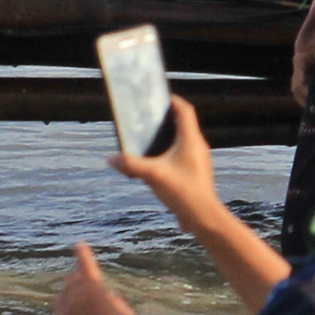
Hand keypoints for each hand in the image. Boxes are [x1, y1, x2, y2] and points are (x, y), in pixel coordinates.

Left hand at [52, 242, 140, 314]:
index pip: (86, 267)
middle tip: (90, 292)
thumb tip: (97, 294)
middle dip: (80, 282)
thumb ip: (107, 296)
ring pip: (62, 296)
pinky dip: (66, 313)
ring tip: (84, 310)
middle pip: (72, 281)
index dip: (83, 255)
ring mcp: (63, 314)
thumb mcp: (123, 308)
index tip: (79, 245)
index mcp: (94, 290)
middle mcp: (75, 298)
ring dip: (72, 296)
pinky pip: (59, 313)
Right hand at [109, 95, 223, 224]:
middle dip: (168, 119)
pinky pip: (184, 156)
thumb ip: (131, 165)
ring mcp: (199, 160)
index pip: (185, 110)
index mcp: (191, 140)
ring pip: (184, 141)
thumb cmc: (183, 192)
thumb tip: (111, 159)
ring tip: (151, 140)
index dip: (173, 101)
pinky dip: (171, 153)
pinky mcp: (197, 173)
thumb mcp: (153, 175)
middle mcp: (198, 146)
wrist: (203, 217)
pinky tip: (158, 165)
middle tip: (151, 118)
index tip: (161, 97)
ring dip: (170, 137)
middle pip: (184, 124)